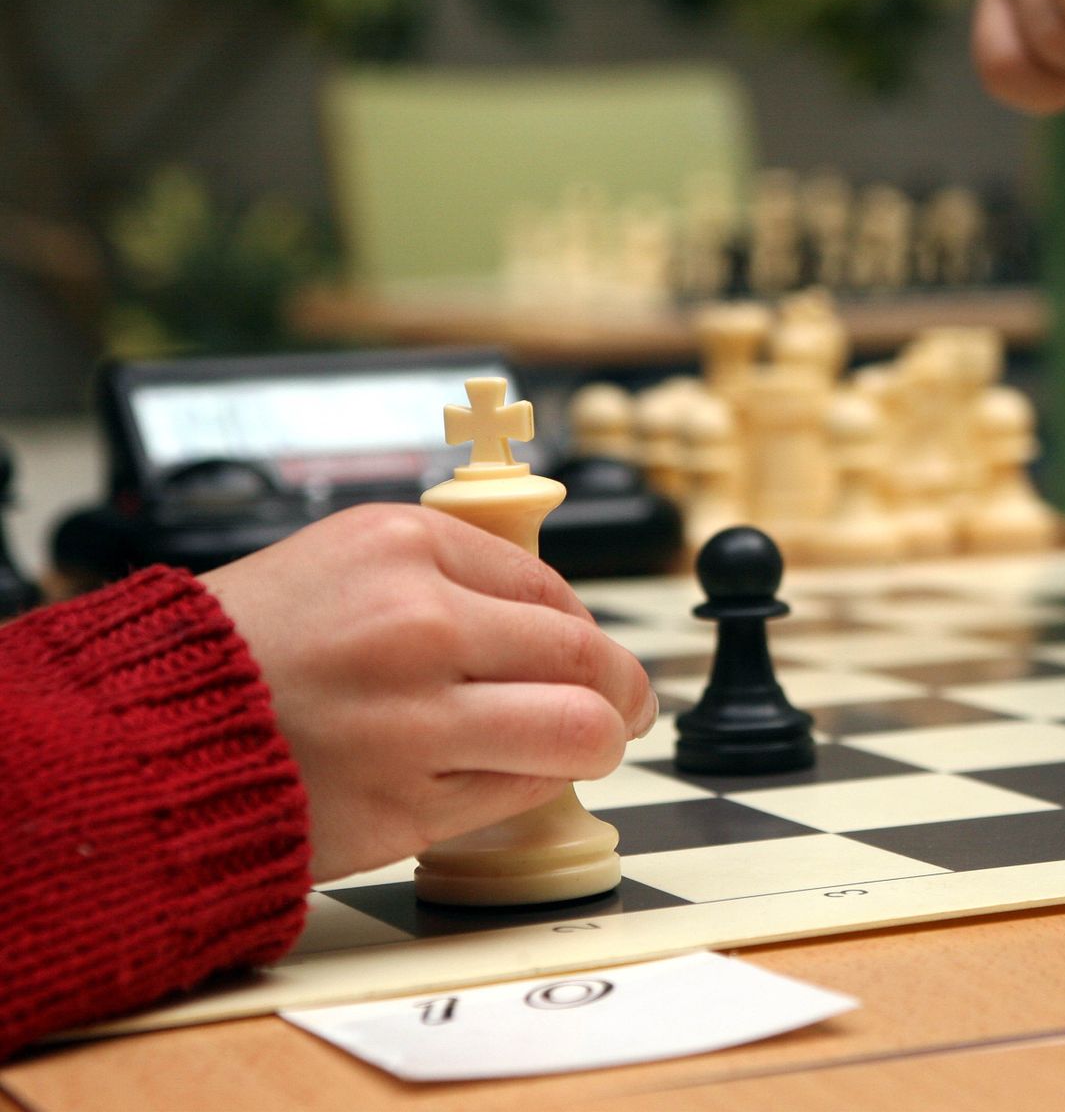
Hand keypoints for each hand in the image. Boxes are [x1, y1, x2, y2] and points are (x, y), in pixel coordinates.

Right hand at [200, 504, 656, 882]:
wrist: (146, 736)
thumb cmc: (241, 650)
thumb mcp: (342, 564)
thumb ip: (450, 579)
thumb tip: (558, 621)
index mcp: (402, 547)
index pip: (550, 588)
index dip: (584, 627)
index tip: (588, 649)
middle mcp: (416, 625)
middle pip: (583, 656)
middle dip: (623, 685)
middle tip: (632, 702)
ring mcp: (414, 720)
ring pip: (578, 730)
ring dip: (600, 740)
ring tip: (595, 742)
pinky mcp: (405, 804)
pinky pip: (522, 792)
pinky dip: (537, 785)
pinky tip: (518, 775)